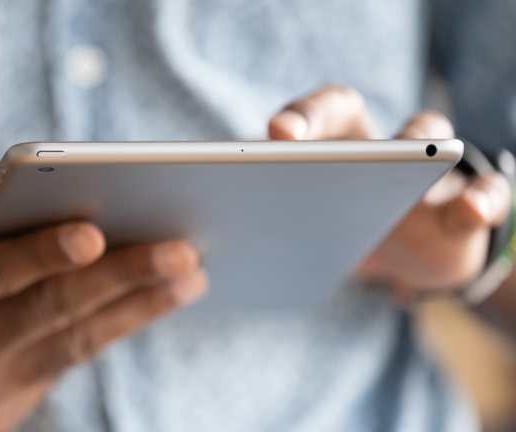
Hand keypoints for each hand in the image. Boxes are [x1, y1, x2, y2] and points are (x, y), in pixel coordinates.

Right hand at [0, 190, 206, 431]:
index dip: (41, 254)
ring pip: (70, 347)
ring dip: (135, 311)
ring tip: (190, 280)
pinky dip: (104, 332)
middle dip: (123, 280)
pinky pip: (59, 367)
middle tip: (185, 252)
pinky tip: (146, 304)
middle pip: (49, 313)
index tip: (94, 233)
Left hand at [268, 85, 510, 302]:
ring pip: (428, 135)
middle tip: (287, 134)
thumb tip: (196, 249)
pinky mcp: (462, 208)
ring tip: (411, 155)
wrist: (410, 261)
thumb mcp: (307, 233)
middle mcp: (367, 147)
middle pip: (349, 111)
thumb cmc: (343, 237)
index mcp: (325, 151)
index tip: (270, 136)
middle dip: (319, 116)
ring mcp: (419, 173)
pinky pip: (484, 193)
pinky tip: (471, 210)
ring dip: (420, 143)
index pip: (304, 118)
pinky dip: (482, 199)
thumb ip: (264, 225)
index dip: (291, 120)